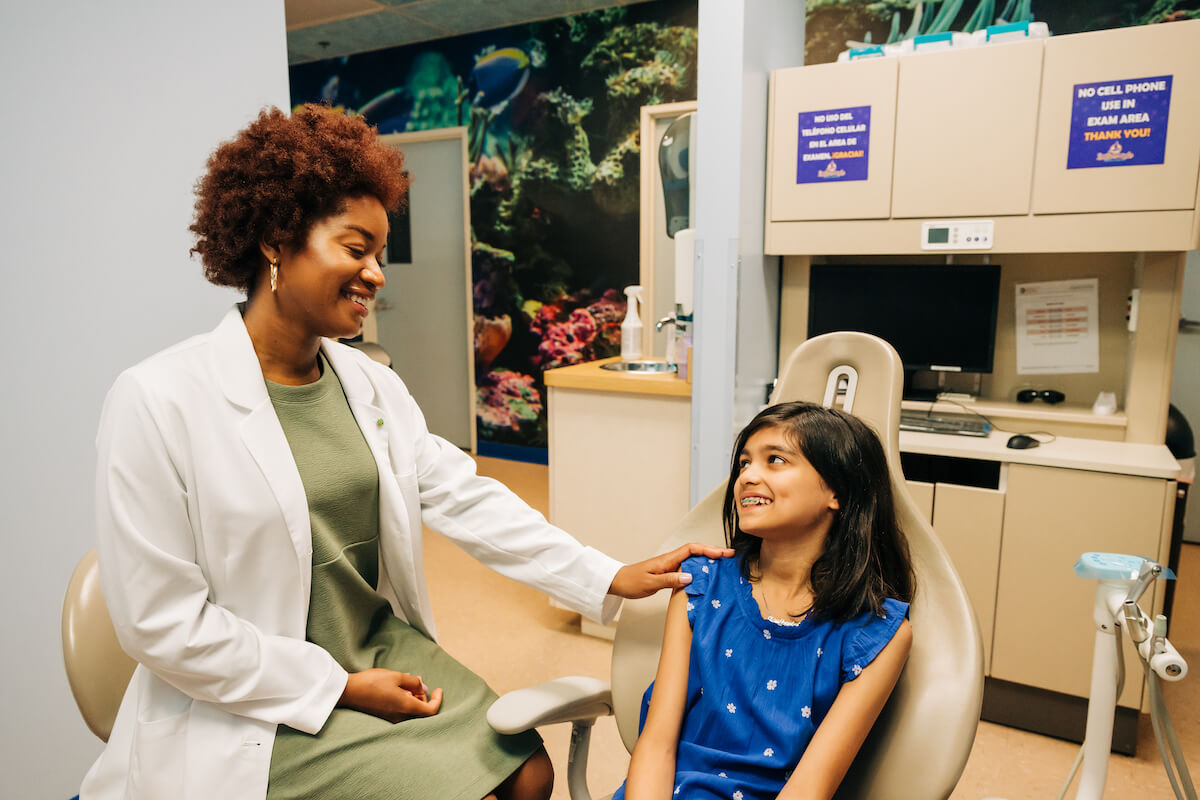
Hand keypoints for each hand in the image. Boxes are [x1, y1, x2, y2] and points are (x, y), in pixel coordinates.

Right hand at [338, 668, 442, 722]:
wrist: (349, 692)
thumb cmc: (372, 682)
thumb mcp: (396, 676)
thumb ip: (414, 682)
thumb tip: (423, 688)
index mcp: (406, 707)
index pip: (431, 711)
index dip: (437, 700)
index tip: (438, 689)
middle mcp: (401, 717)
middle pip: (422, 712)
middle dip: (425, 698)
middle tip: (418, 683)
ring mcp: (392, 719)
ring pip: (412, 712)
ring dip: (415, 699)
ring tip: (408, 684)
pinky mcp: (385, 718)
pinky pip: (402, 713)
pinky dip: (406, 703)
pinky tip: (399, 690)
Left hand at [608, 542, 734, 598]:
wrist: (618, 582)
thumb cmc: (632, 582)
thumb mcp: (650, 583)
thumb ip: (669, 580)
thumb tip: (690, 577)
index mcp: (668, 559)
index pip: (692, 549)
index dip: (708, 549)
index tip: (723, 553)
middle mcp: (670, 560)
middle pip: (696, 551)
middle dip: (713, 552)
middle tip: (730, 557)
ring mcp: (670, 566)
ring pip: (693, 559)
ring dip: (707, 560)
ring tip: (723, 565)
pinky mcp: (668, 572)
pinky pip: (687, 568)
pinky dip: (699, 569)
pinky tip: (705, 576)